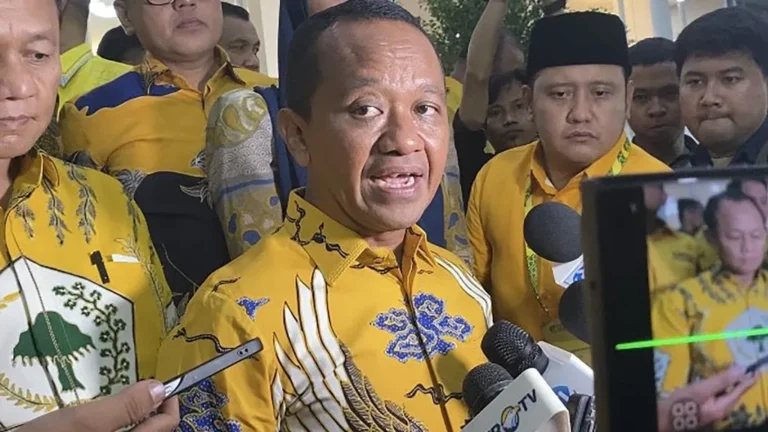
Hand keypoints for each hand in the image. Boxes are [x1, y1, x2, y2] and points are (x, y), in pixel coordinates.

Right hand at [18, 380, 178, 431]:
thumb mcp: (84, 420)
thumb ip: (126, 407)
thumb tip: (159, 388)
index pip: (167, 424)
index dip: (170, 401)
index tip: (164, 383)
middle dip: (154, 412)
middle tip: (143, 390)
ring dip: (136, 421)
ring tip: (125, 403)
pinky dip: (119, 428)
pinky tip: (105, 421)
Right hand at [657, 367, 757, 431]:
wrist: (665, 416)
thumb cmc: (684, 402)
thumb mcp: (702, 389)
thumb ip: (722, 380)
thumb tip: (741, 370)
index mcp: (723, 407)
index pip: (740, 391)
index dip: (749, 380)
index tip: (757, 370)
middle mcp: (720, 411)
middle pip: (734, 394)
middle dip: (739, 382)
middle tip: (742, 369)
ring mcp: (712, 412)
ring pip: (725, 396)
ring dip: (728, 384)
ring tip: (729, 374)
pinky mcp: (704, 410)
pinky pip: (717, 398)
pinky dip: (719, 388)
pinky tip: (712, 384)